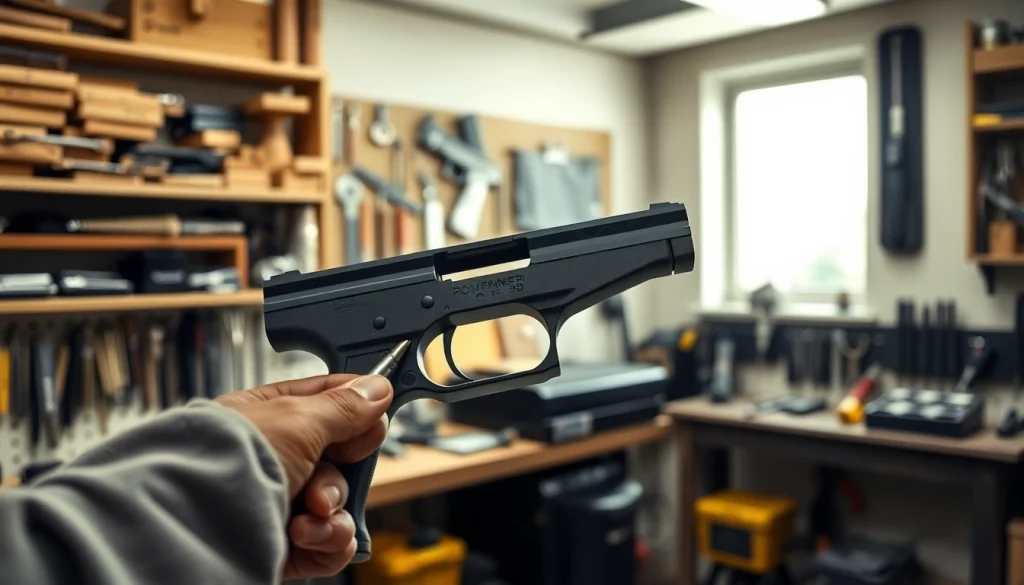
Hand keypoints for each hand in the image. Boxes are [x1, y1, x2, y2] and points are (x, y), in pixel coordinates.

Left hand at [216, 374, 392, 579]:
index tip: (376, 412)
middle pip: (342, 458)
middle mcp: (276, 459)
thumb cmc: (232, 458)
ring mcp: (281, 503)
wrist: (198, 522)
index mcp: (270, 417)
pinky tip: (303, 535)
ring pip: (340, 502)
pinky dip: (328, 539)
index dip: (357, 408)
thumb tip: (377, 388)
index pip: (328, 402)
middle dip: (343, 469)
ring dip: (333, 506)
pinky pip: (333, 541)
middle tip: (333, 466)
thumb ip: (343, 406)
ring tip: (310, 509)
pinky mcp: (287, 545)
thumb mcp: (297, 418)